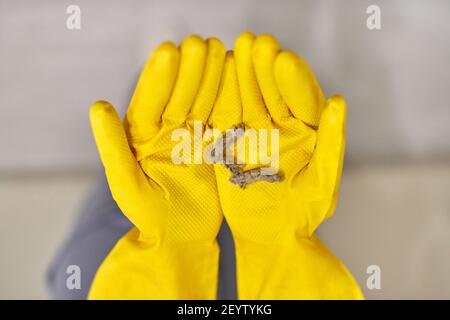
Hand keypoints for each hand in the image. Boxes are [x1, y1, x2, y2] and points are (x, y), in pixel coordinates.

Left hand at [88, 36, 225, 298]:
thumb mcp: (128, 183)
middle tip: (200, 43)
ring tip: (220, 50)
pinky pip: (221, 119)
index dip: (159, 77)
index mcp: (141, 137)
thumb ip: (113, 145)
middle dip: (189, 70)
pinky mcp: (213, 146)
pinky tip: (237, 77)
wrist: (182, 238)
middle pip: (178, 95)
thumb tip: (98, 105)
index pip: (150, 102)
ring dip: (210, 77)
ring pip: (201, 101)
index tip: (170, 51)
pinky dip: (228, 99)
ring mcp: (191, 137)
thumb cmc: (149, 217)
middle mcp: (166, 131)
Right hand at [210, 32, 362, 298]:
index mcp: (309, 133)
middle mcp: (283, 126)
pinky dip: (218, 99)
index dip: (293, 80)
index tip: (282, 59)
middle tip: (255, 43)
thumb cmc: (301, 216)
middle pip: (273, 92)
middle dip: (264, 68)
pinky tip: (214, 79)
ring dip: (240, 76)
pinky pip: (225, 118)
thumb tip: (339, 101)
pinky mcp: (232, 142)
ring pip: (247, 98)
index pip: (302, 100)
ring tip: (232, 51)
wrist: (268, 237)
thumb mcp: (321, 184)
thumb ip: (330, 144)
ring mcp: (255, 132)